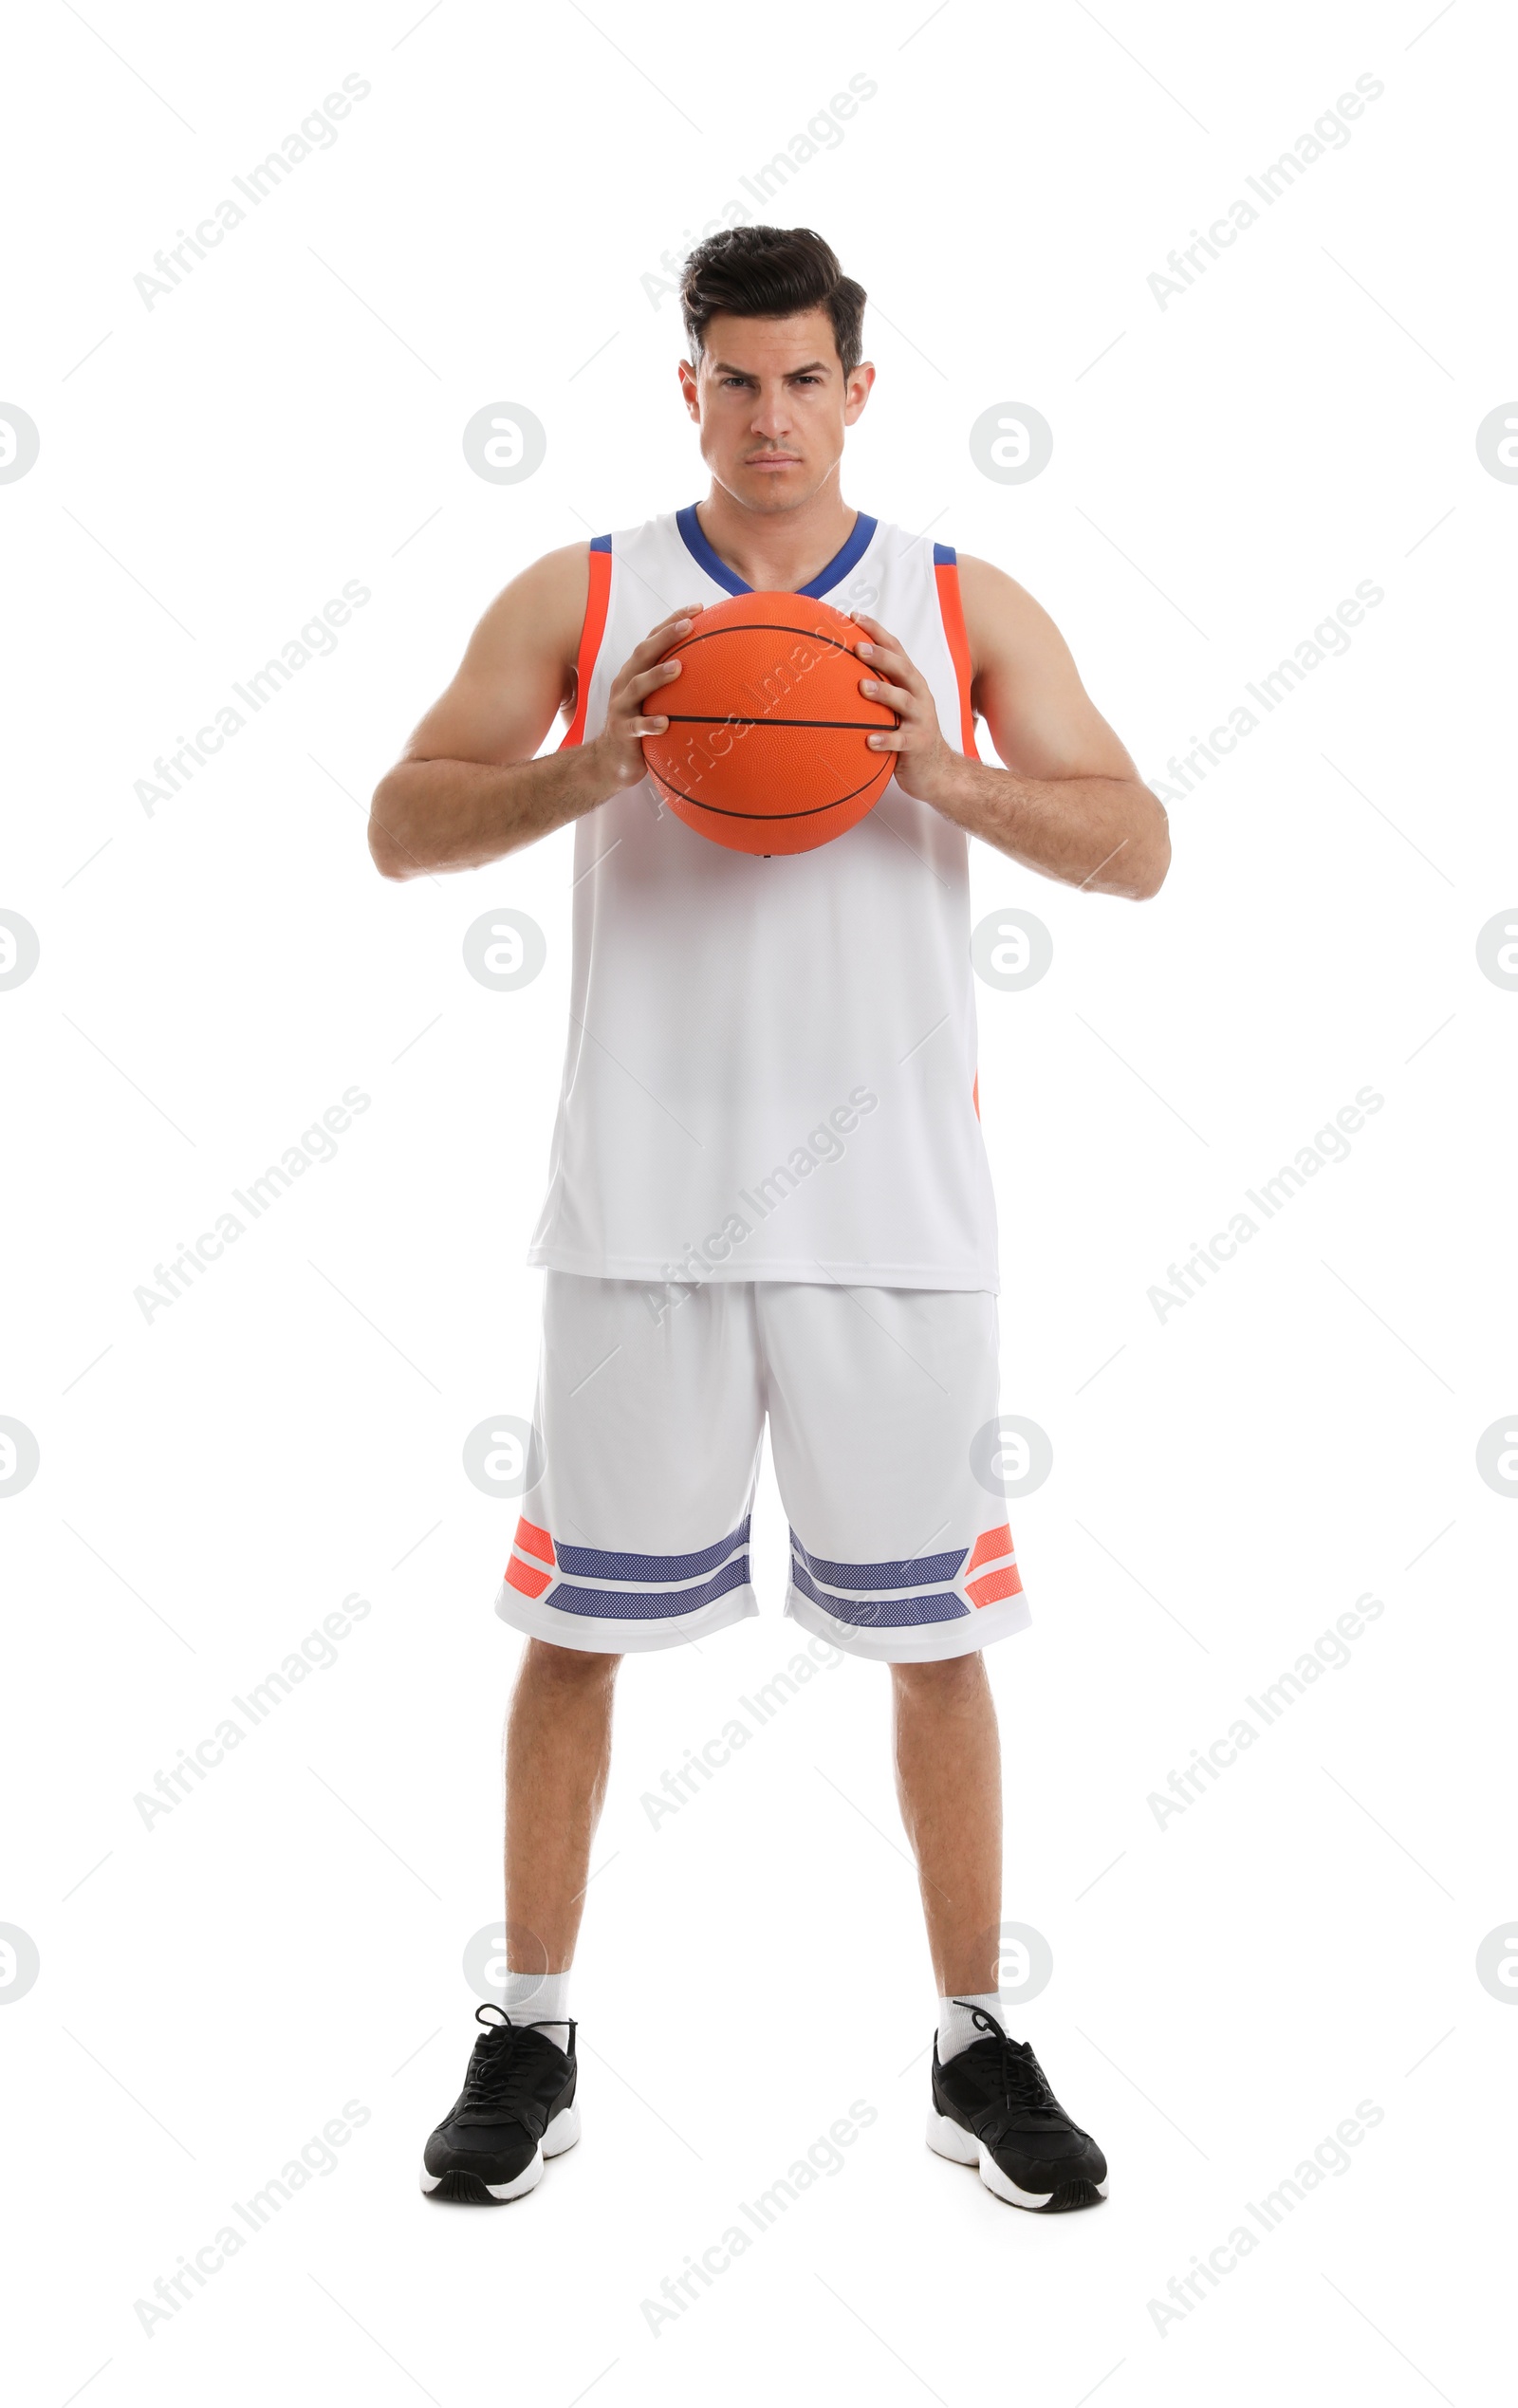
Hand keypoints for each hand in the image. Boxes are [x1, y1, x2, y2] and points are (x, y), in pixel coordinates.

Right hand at [588, 605, 702, 789]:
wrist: (610, 760)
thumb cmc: (641, 727)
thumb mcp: (656, 702)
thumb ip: (677, 688)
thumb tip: (719, 677)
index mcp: (636, 672)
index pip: (654, 640)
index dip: (673, 621)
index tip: (699, 608)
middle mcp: (626, 683)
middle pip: (644, 653)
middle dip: (666, 636)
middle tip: (689, 626)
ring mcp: (622, 707)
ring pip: (638, 686)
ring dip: (658, 675)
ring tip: (678, 667)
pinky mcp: (622, 732)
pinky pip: (636, 726)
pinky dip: (649, 723)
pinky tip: (665, 723)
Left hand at [853, 612, 951, 804]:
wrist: (937, 770)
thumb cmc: (907, 733)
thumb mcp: (895, 707)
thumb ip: (876, 688)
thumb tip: (835, 673)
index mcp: (911, 682)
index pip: (896, 649)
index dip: (877, 631)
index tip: (854, 616)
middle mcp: (919, 695)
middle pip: (902, 669)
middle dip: (880, 657)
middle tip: (857, 648)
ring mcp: (921, 719)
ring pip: (904, 701)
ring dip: (883, 692)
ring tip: (862, 687)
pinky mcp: (918, 745)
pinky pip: (901, 741)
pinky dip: (886, 740)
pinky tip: (869, 741)